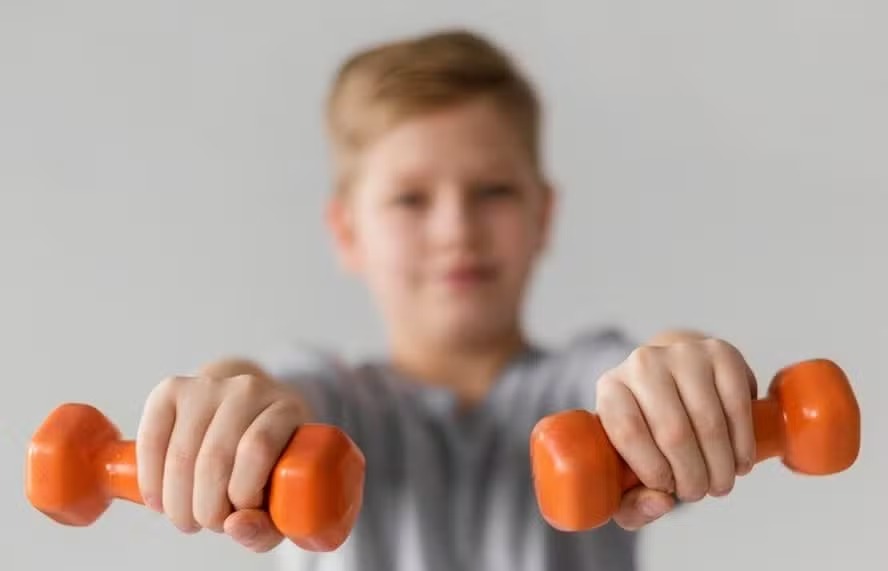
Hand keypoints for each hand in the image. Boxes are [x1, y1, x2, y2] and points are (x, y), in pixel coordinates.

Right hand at [136, 360, 307, 551]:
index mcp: (286, 409)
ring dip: (178, 501)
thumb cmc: (269, 463)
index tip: (240, 514)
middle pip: (216, 456)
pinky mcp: (172, 389)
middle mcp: (249, 389)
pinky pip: (152, 439)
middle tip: (209, 524)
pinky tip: (159, 500)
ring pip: (182, 453)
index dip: (243, 492)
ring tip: (187, 517)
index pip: (258, 447)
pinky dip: (151, 479)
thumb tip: (234, 525)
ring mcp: (209, 385)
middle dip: (206, 507)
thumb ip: (267, 524)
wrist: (247, 415)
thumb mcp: (284, 496)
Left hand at [595, 337, 756, 529]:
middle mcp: (642, 363)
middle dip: (691, 477)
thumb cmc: (647, 431)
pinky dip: (742, 443)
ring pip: (708, 422)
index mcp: (610, 388)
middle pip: (673, 431)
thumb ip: (630, 500)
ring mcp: (682, 354)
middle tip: (697, 493)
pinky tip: (739, 462)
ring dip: (719, 465)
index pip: (628, 431)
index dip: (651, 470)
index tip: (665, 490)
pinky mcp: (720, 352)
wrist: (675, 379)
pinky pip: (737, 405)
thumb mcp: (626, 466)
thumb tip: (660, 502)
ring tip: (719, 484)